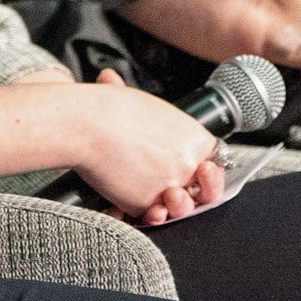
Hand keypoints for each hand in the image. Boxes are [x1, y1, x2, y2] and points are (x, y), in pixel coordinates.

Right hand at [71, 70, 223, 223]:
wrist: (87, 124)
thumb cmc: (110, 108)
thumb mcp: (144, 103)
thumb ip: (150, 112)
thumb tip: (121, 85)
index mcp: (195, 138)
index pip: (213, 160)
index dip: (203, 167)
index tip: (193, 168)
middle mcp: (189, 165)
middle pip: (203, 188)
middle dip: (193, 191)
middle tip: (178, 189)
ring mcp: (170, 187)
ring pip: (181, 207)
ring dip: (172, 205)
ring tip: (161, 198)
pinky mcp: (147, 205)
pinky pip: (149, 215)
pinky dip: (144, 214)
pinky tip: (140, 207)